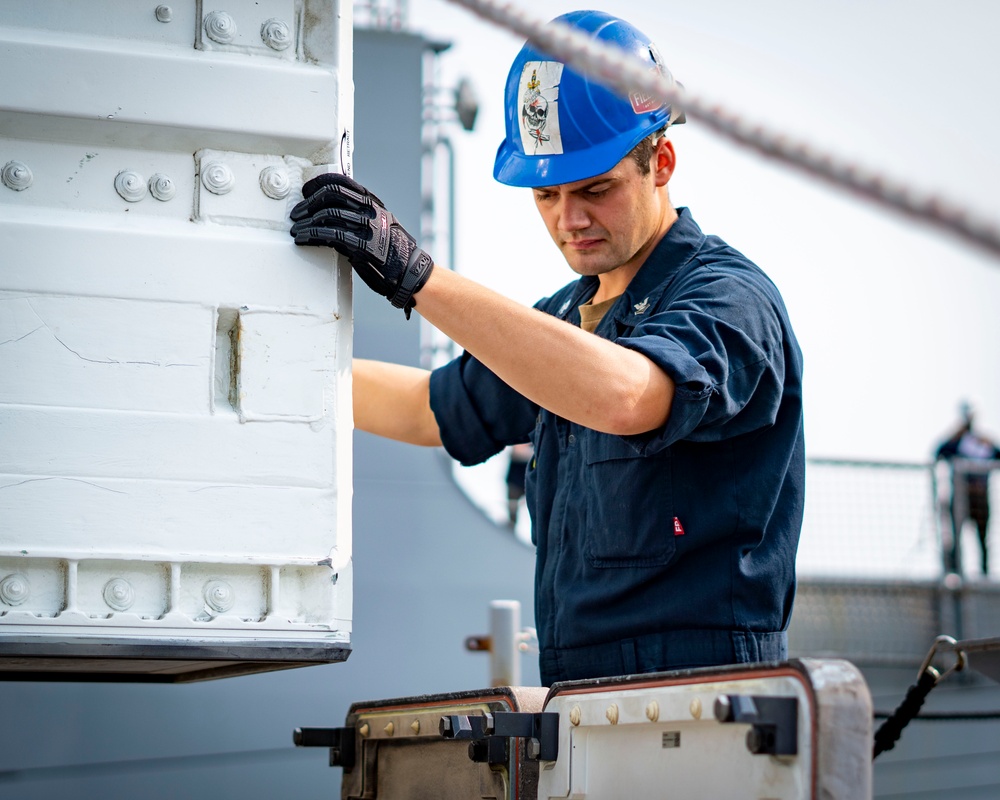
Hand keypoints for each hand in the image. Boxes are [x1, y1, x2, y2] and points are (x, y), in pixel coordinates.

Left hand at [290, 173, 432, 318]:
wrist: (410, 273)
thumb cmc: (394, 252)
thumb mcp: (381, 224)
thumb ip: (361, 215)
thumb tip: (333, 211)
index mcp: (373, 203)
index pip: (341, 182)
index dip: (318, 184)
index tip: (305, 190)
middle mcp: (370, 211)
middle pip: (330, 196)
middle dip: (308, 203)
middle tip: (297, 213)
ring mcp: (366, 228)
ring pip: (326, 216)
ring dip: (306, 222)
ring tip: (297, 229)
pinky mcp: (361, 246)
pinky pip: (329, 236)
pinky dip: (311, 236)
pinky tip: (303, 238)